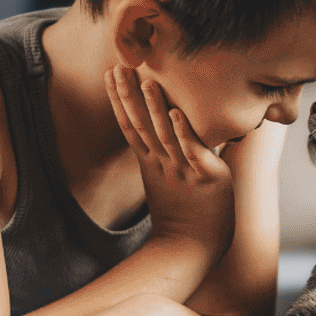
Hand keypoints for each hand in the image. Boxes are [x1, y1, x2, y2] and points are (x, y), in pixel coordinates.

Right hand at [105, 66, 234, 261]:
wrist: (192, 249)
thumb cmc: (184, 217)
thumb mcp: (169, 182)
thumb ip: (167, 156)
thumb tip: (168, 132)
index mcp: (152, 164)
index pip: (131, 126)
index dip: (119, 100)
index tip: (110, 73)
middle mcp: (163, 165)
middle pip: (141, 125)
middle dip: (129, 96)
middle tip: (118, 65)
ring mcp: (183, 172)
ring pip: (166, 135)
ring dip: (155, 108)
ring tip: (148, 81)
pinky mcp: (206, 179)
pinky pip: (193, 153)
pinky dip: (185, 133)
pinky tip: (178, 113)